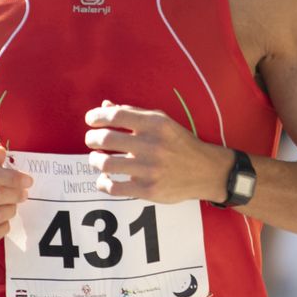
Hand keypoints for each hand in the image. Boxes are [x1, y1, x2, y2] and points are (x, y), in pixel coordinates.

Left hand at [84, 100, 233, 202]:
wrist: (206, 171)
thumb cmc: (179, 143)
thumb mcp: (162, 122)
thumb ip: (133, 113)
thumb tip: (105, 106)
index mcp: (155, 124)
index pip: (116, 115)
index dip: (96, 116)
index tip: (90, 120)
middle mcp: (152, 145)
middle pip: (106, 140)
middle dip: (91, 139)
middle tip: (91, 140)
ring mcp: (150, 169)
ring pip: (106, 164)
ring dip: (94, 161)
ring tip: (96, 159)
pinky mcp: (148, 190)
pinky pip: (114, 188)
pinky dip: (102, 183)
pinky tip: (104, 179)